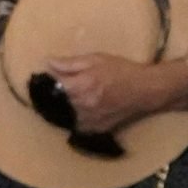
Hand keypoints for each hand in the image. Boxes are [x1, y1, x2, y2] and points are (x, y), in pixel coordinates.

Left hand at [47, 53, 183, 133]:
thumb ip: (69, 64)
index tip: (41, 77)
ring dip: (58, 109)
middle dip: (47, 95)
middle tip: (46, 89)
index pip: (51, 85)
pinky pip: (76, 126)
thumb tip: (48, 63)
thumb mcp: (95, 59)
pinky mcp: (96, 128)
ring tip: (57, 101)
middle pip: (53, 102)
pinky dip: (71, 119)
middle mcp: (82, 105)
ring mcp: (89, 119)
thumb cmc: (121, 71)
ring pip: (62, 116)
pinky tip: (72, 111)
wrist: (146, 90)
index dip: (44, 80)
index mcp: (80, 86)